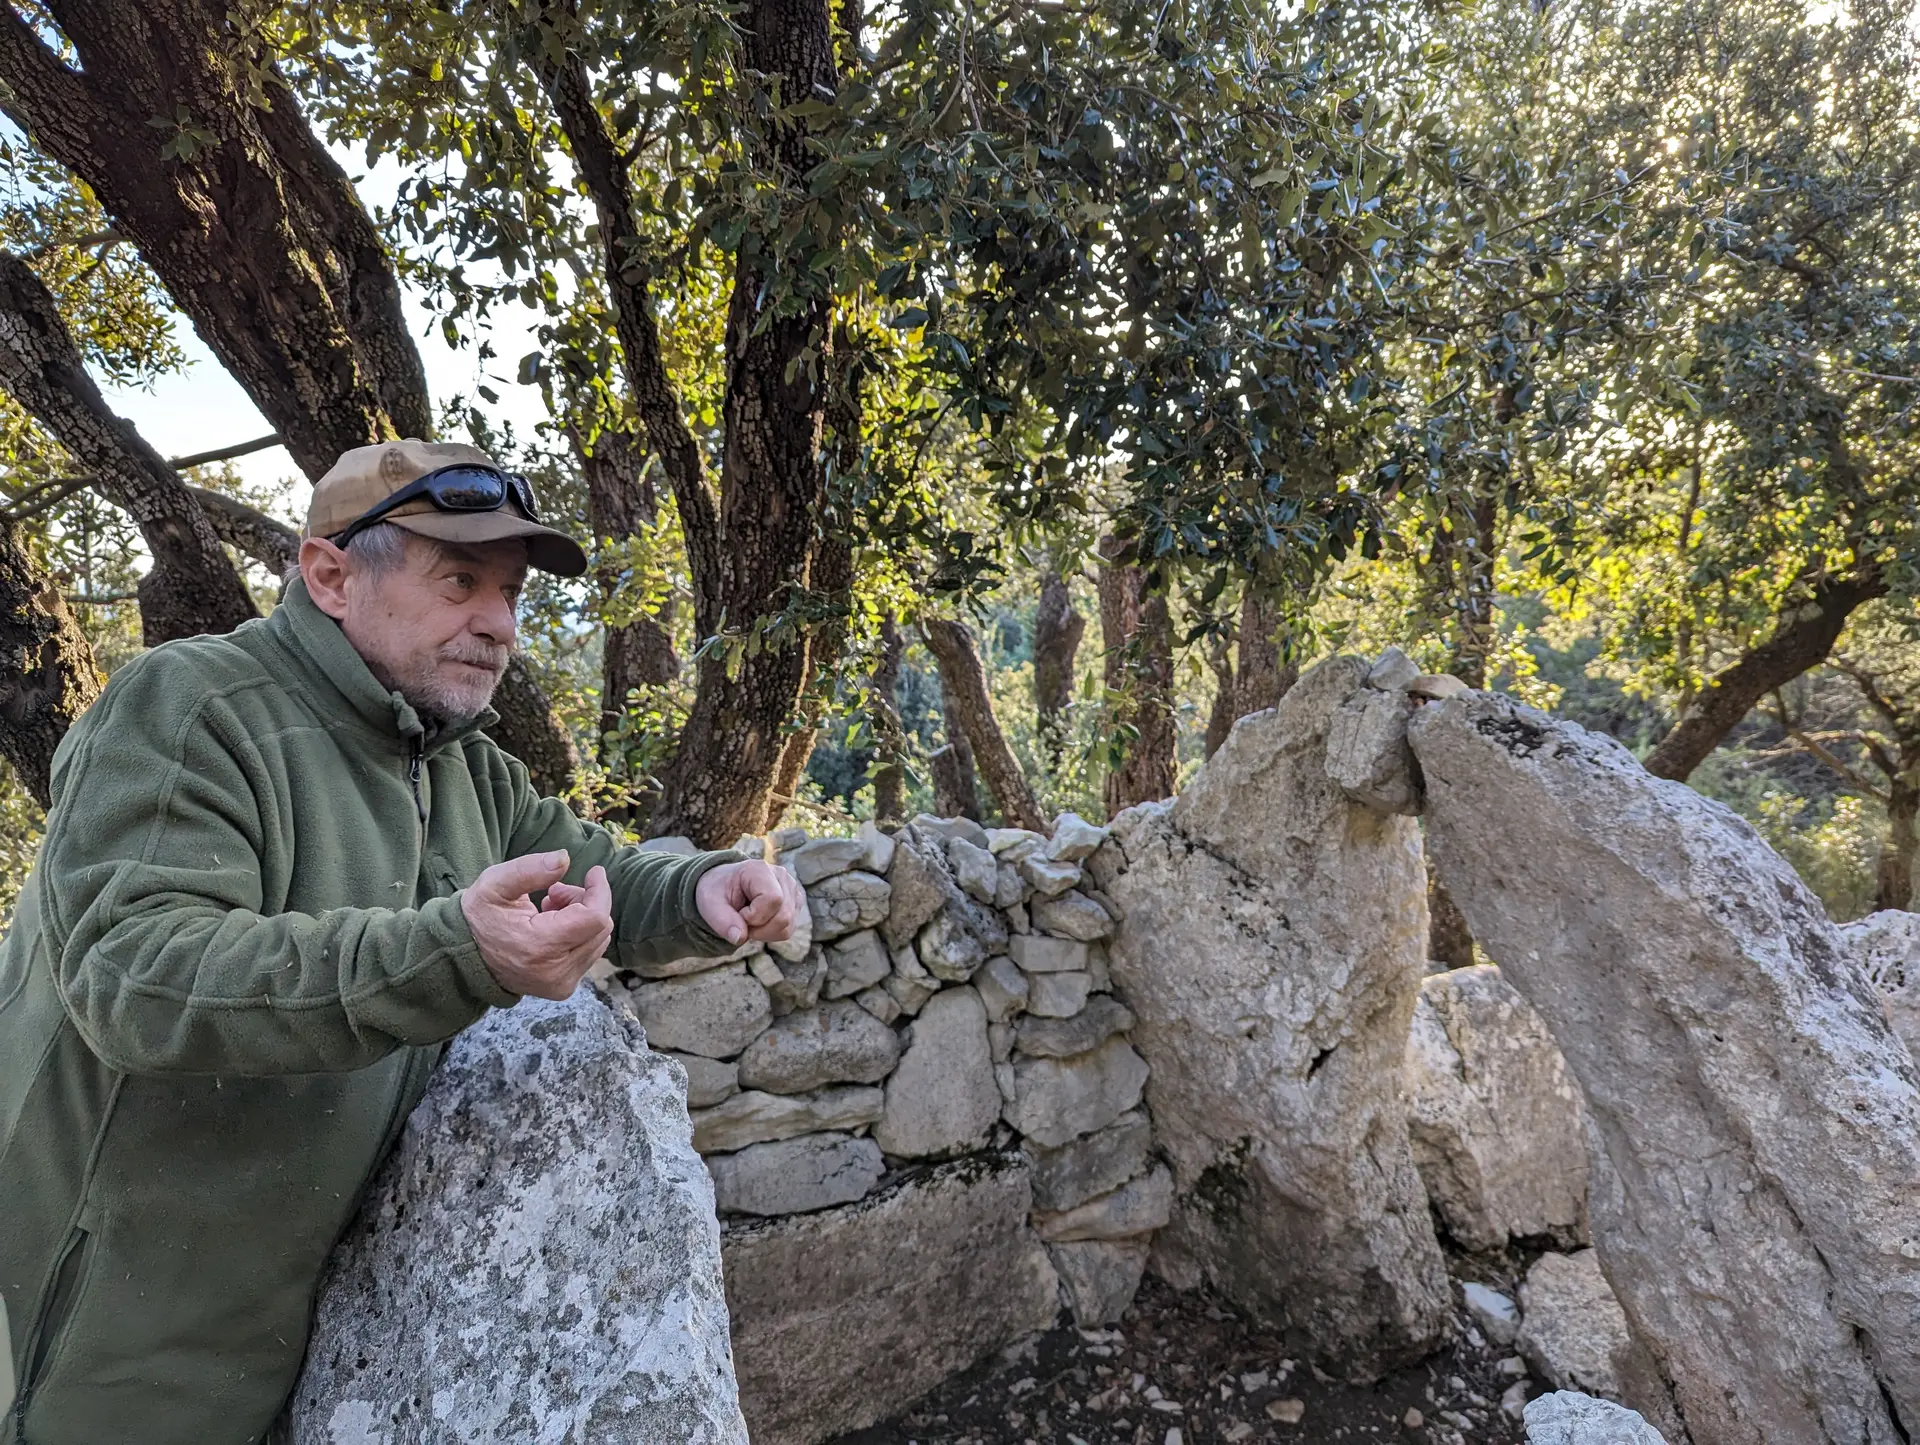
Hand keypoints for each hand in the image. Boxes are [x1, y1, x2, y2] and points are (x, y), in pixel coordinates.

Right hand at [461, 850, 613, 999]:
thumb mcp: (495, 884)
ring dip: (582, 917)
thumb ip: (530, 870)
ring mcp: (561, 984)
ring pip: (598, 939)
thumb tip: (564, 858)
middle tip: (554, 892)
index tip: (593, 872)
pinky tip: (552, 927)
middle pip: (600, 927)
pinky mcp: (563, 988)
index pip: (594, 918)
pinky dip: (578, 934)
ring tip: (549, 909)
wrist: (465, 957)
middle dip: (585, 901)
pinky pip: (589, 953)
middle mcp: (554, 972)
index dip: (599, 891)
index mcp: (539, 946)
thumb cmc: (480, 916)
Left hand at [696, 859, 805, 946]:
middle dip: (758, 929)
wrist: (723, 886)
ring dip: (764, 933)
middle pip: (783, 916)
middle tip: (740, 920)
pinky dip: (770, 934)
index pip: (773, 899)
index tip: (737, 912)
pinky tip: (758, 923)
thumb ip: (722, 921)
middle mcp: (782, 876)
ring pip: (787, 926)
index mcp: (759, 869)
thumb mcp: (710, 904)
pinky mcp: (795, 903)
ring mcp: (792, 890)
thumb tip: (739, 938)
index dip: (753, 916)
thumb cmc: (717, 892)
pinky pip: (788, 930)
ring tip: (748, 920)